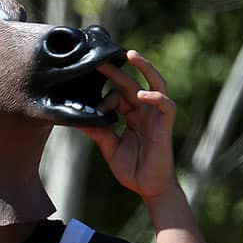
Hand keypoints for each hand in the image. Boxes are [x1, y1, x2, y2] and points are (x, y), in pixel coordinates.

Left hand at [78, 50, 177, 200]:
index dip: (103, 96)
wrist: (149, 188)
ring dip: (144, 67)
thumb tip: (76, 117)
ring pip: (155, 84)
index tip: (87, 103)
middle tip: (98, 58)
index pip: (118, 94)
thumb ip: (97, 131)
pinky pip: (166, 105)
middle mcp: (144, 111)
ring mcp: (156, 116)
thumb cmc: (132, 169)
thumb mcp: (108, 147)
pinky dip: (155, 97)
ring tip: (130, 54)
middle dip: (116, 70)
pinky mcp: (165, 125)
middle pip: (131, 83)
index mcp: (131, 115)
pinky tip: (141, 94)